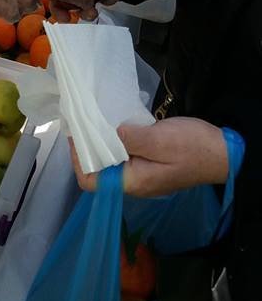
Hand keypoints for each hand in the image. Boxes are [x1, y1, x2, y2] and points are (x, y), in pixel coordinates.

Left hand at [71, 118, 228, 196]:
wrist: (223, 151)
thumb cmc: (192, 148)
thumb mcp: (160, 140)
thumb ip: (130, 138)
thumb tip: (107, 134)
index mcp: (133, 181)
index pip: (92, 182)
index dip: (78, 160)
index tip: (77, 135)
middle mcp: (133, 181)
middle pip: (98, 170)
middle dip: (86, 147)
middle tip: (81, 120)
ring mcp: (141, 171)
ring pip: (110, 160)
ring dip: (100, 141)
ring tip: (94, 117)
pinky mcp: (148, 160)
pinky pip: (123, 152)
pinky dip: (115, 138)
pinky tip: (113, 121)